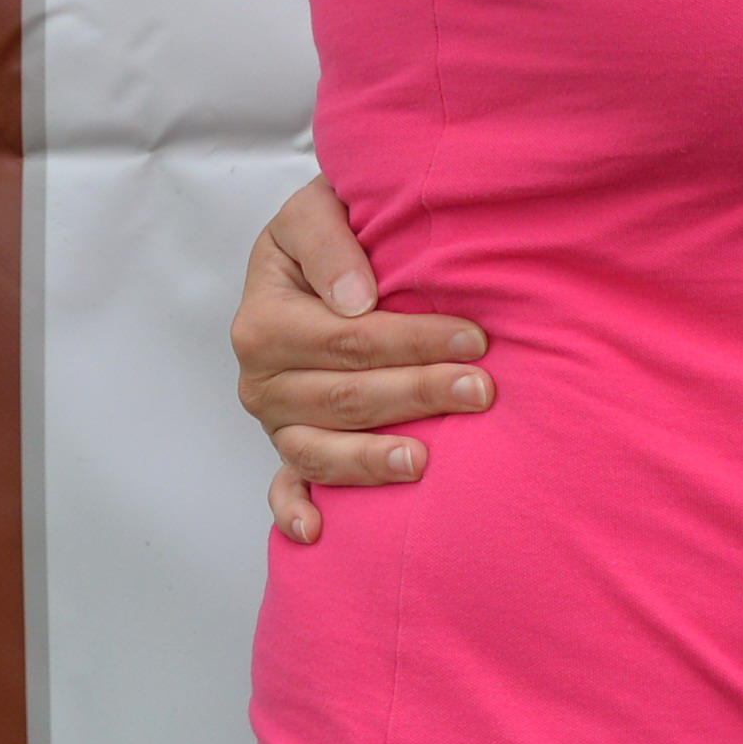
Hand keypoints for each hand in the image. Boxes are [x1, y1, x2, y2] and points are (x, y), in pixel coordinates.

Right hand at [235, 173, 488, 545]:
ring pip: (321, 449)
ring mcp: (275, 418)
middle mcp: (260, 377)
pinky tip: (321, 532)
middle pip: (344, 396)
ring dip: (372, 458)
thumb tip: (357, 301)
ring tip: (425, 462)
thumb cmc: (327, 229)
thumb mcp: (313, 211)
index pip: (346, 339)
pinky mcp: (287, 444)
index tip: (474, 340)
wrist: (312, 251)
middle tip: (482, 390)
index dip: (412, 341)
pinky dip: (295, 510)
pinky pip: (285, 486)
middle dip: (417, 394)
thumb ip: (328, 243)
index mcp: (264, 319)